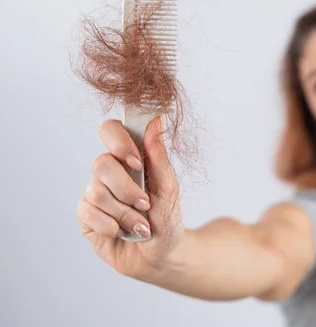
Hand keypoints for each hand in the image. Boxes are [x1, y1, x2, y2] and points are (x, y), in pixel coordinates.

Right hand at [76, 116, 183, 279]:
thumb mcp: (169, 188)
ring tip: (141, 226)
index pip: (110, 130)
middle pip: (101, 164)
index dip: (119, 142)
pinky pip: (89, 213)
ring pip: (96, 192)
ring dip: (125, 213)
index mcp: (129, 158)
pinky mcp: (85, 216)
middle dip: (126, 189)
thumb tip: (156, 122)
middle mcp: (109, 172)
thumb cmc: (167, 219)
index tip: (137, 162)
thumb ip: (159, 157)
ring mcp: (95, 193)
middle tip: (145, 204)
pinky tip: (122, 233)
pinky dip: (112, 226)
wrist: (161, 255)